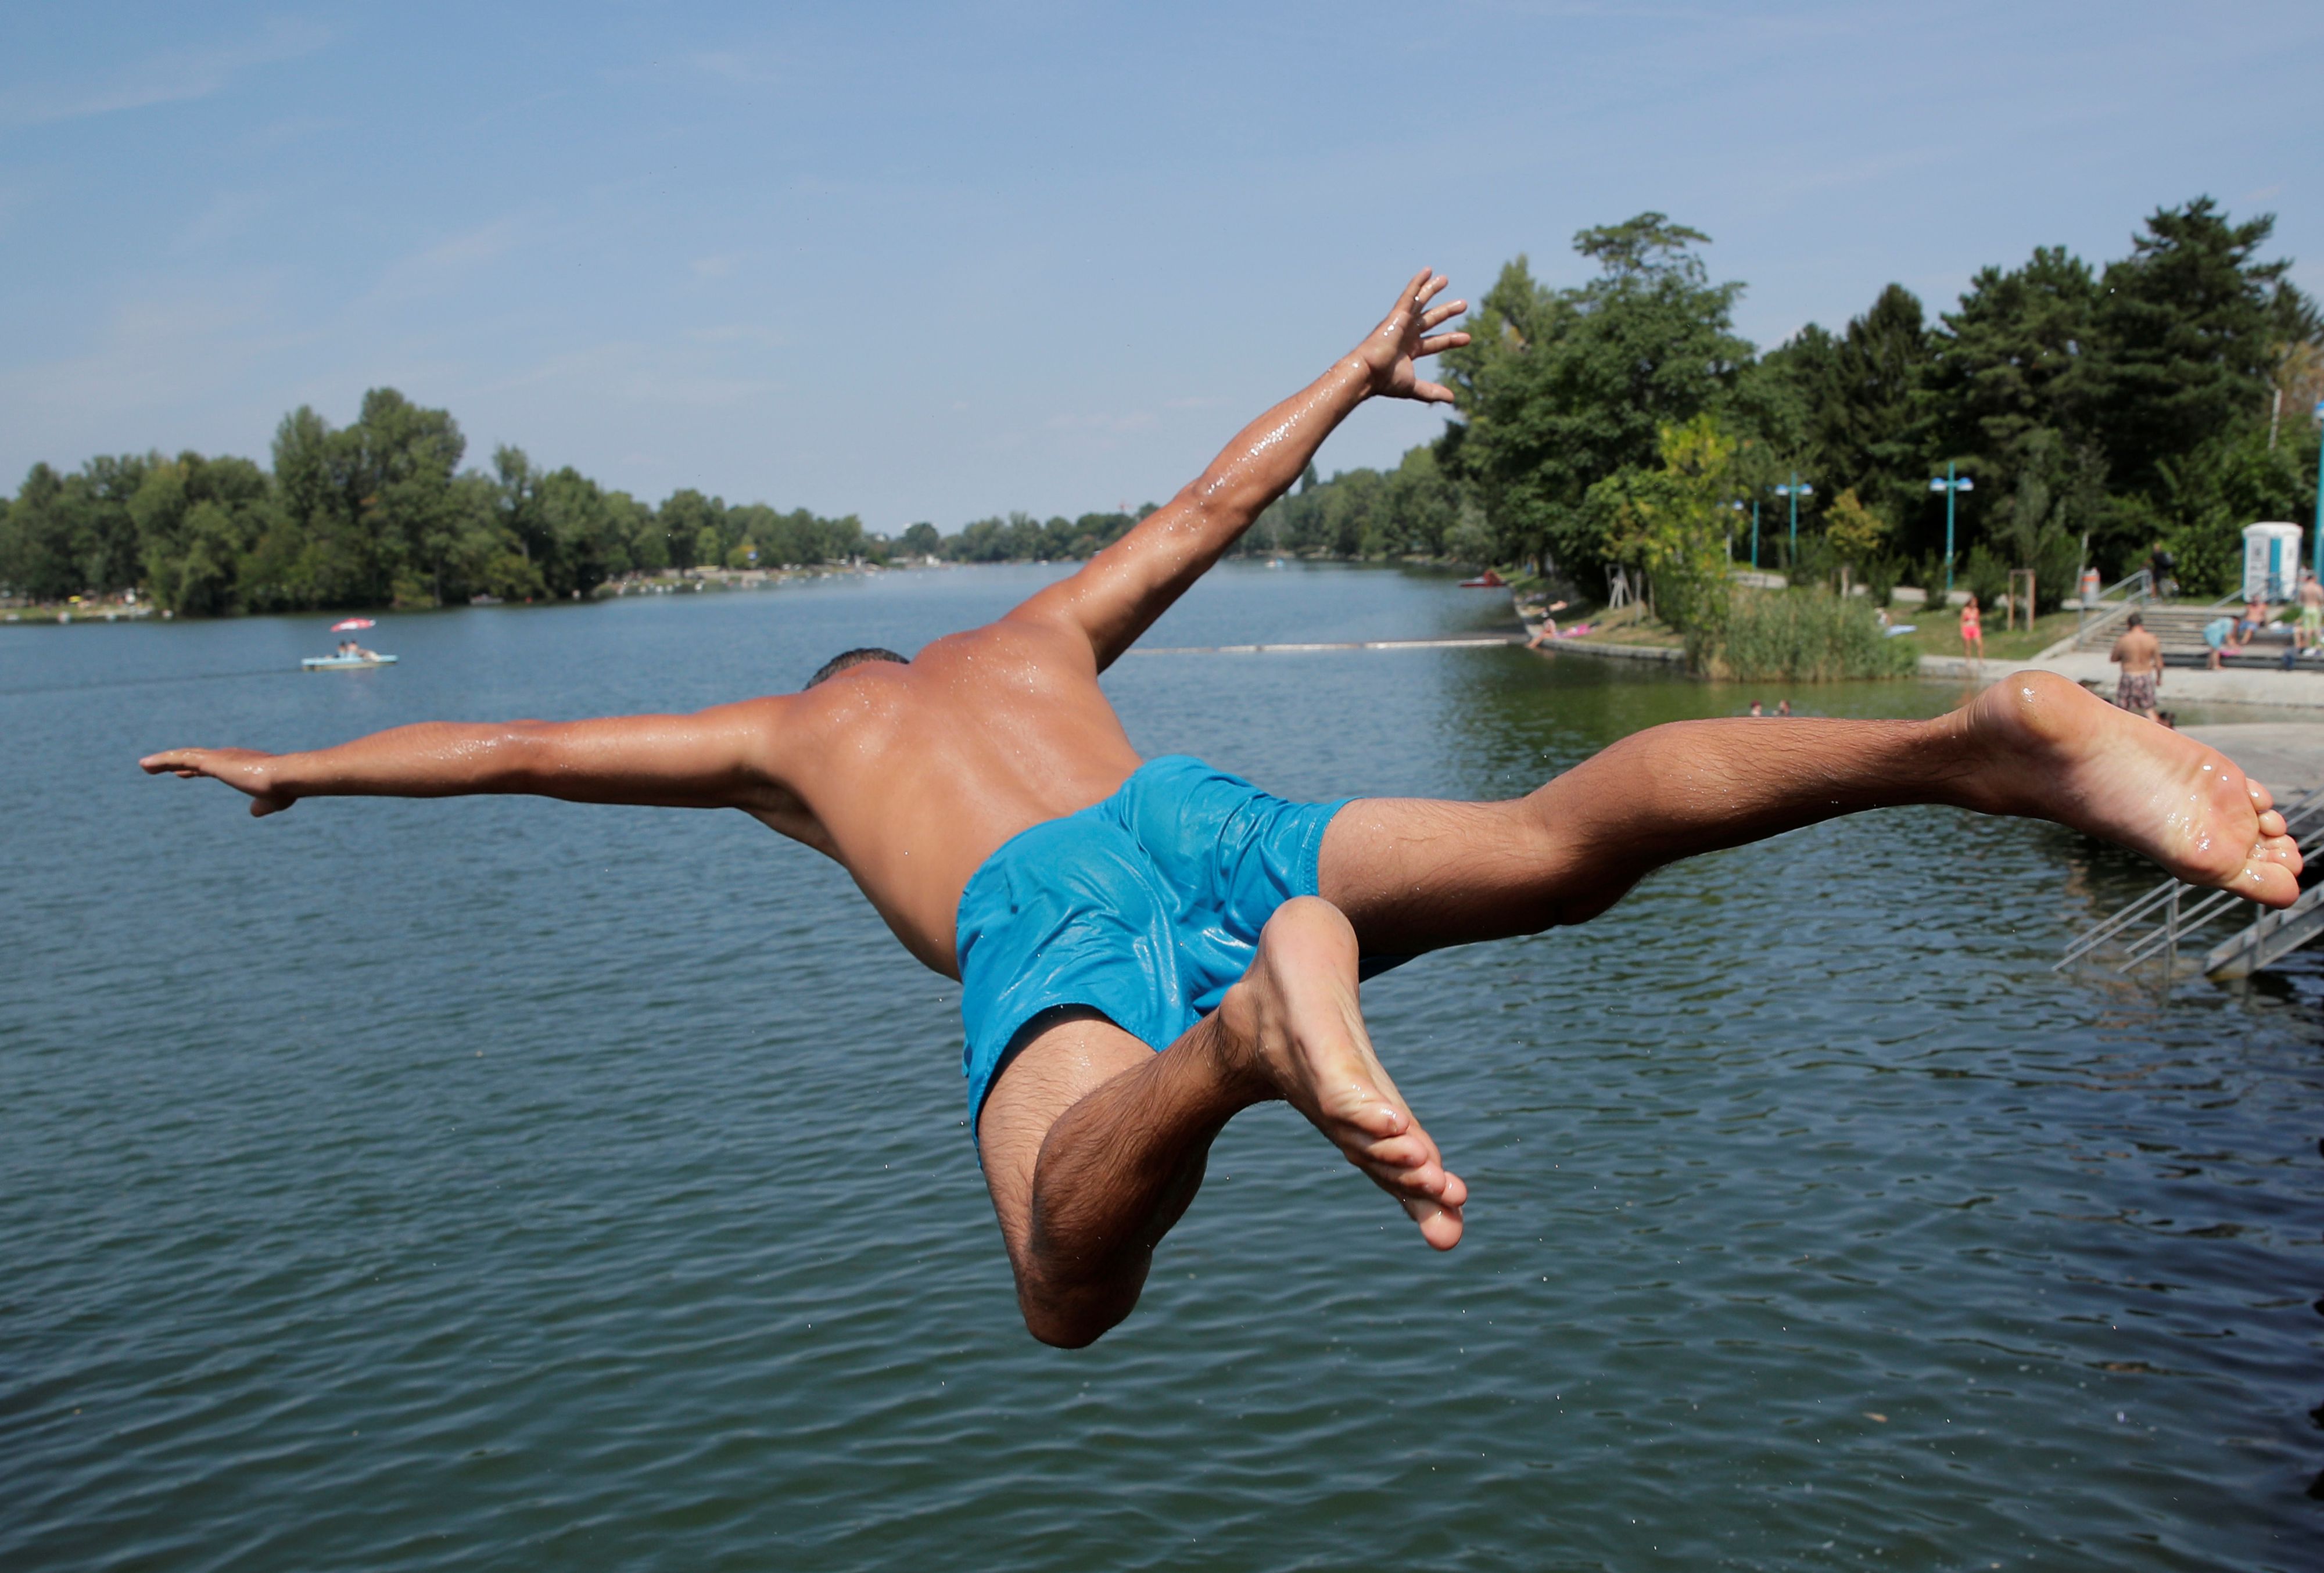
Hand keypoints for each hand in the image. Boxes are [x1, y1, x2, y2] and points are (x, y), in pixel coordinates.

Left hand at [140, 747, 295, 815]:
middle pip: (196, 759)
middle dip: (180, 763)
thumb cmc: (283, 789)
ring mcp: (218, 758)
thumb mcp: (271, 801)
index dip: (197, 770)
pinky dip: (161, 761)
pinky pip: (179, 758)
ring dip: (163, 761)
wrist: (285, 777)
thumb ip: (261, 806)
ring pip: (184, 757)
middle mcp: (228, 757)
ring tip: (144, 766)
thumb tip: (253, 812)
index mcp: (241, 765)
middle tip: (165, 768)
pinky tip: (145, 765)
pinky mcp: (209, 762)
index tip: (184, 773)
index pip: (213, 766)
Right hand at [1352, 268, 1469, 402]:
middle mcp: (1406, 334)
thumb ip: (1431, 392)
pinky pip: (1410, 295)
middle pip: (1431, 319)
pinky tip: (1428, 270)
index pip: (1435, 342)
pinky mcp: (1397, 315)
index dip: (1451, 339)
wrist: (1367, 373)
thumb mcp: (1413, 387)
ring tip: (1445, 279)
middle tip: (1463, 305)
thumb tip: (1452, 399)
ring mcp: (1401, 323)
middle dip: (1446, 312)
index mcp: (1410, 350)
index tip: (1467, 338)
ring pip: (1420, 303)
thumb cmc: (1385, 381)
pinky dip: (1418, 283)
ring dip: (1432, 290)